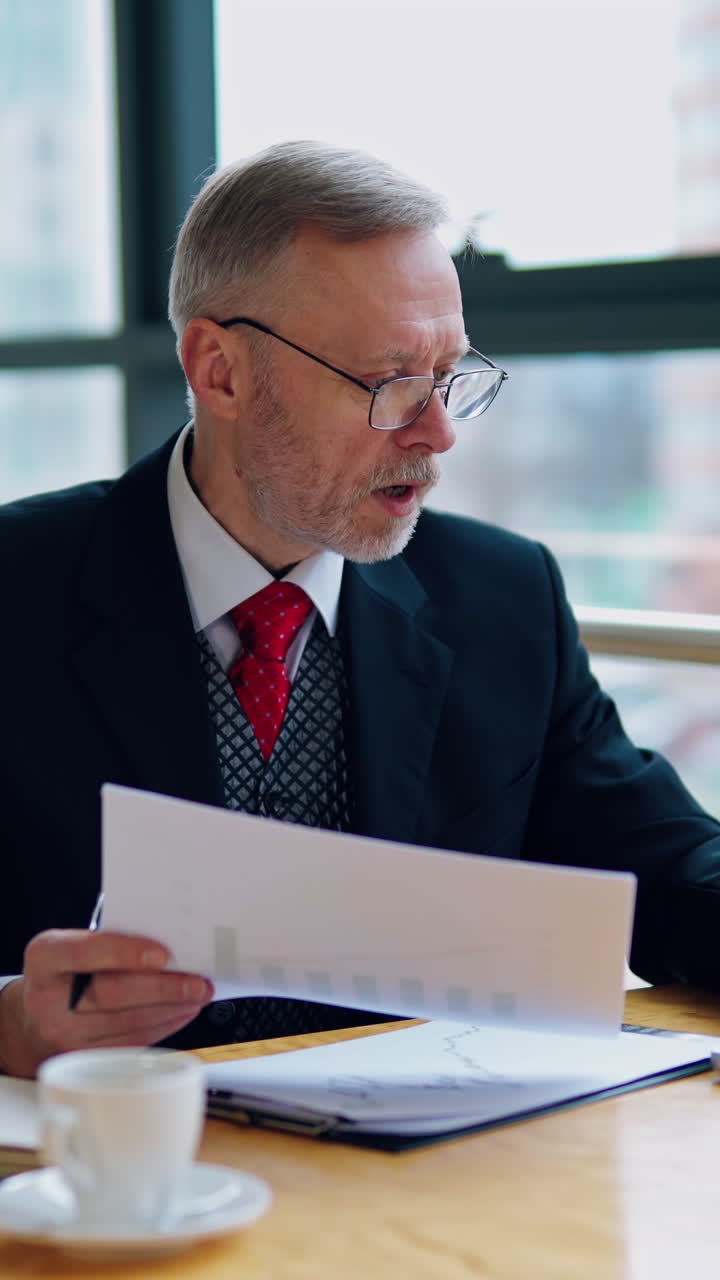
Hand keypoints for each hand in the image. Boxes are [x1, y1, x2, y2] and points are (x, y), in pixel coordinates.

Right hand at [0, 929, 214, 1077]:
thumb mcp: (74, 945)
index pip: (84, 952)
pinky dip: (163, 1026)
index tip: (163, 954)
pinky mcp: (82, 1058)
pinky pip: (130, 1041)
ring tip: (198, 995)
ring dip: (171, 1008)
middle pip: (111, 993)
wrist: (37, 1015)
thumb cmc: (68, 971)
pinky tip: (181, 1012)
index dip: (124, 952)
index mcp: (45, 958)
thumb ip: (110, 943)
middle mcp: (47, 998)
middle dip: (162, 987)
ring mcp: (62, 1033)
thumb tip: (172, 945)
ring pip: (127, 1022)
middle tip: (198, 981)